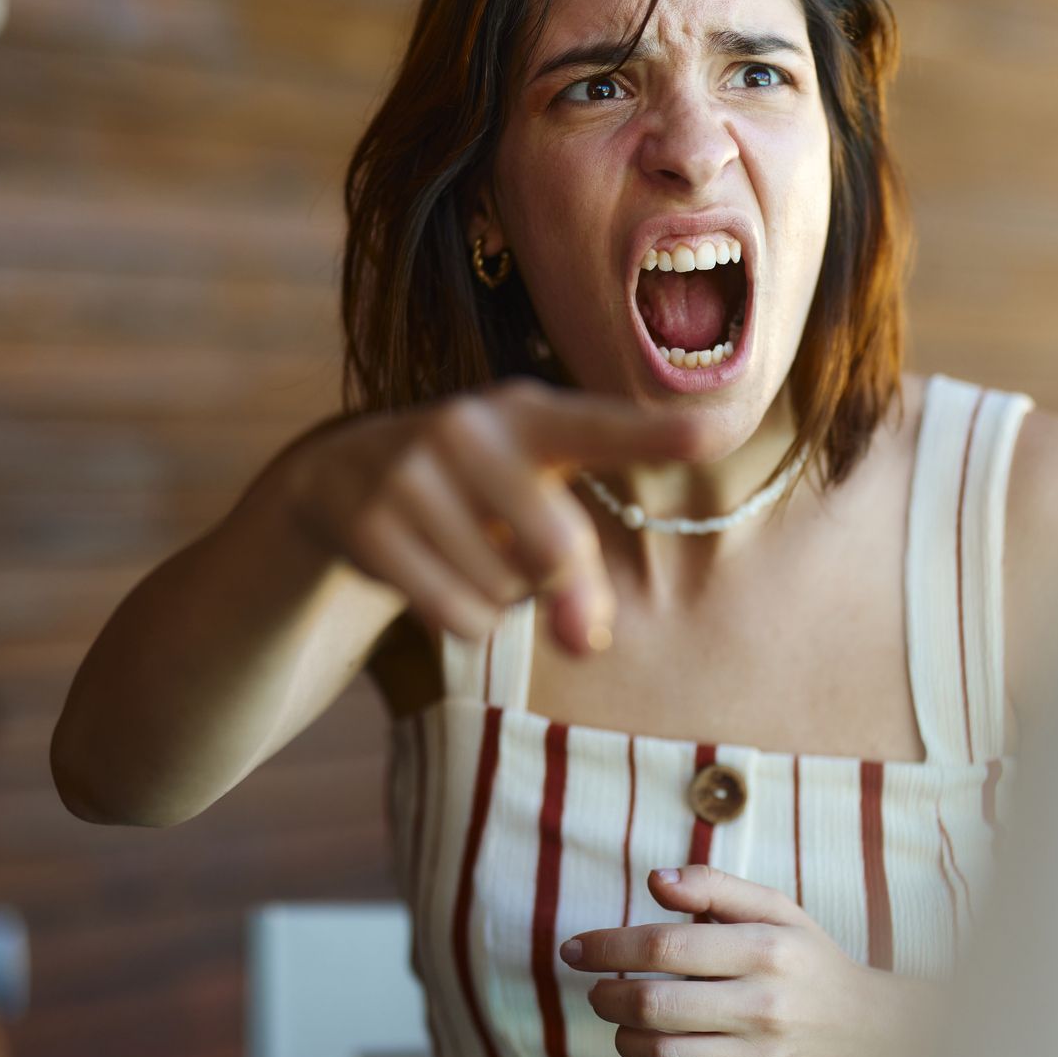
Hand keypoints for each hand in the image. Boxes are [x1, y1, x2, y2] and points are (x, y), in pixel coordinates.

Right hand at [276, 380, 702, 653]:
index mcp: (528, 413)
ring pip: (505, 595)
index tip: (717, 431)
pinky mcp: (371, 527)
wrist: (340, 477)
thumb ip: (583, 573)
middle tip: (540, 581)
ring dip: (500, 600)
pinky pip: (458, 618)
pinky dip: (462, 620)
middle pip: (557, 552)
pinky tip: (433, 575)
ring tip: (466, 554)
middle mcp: (467, 428)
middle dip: (559, 587)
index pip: (601, 427)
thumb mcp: (534, 503)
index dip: (658, 436)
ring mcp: (411, 474)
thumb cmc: (478, 493)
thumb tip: (584, 643)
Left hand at [561, 866, 940, 1056]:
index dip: (606, 947)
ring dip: (626, 1042)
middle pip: (654, 1005)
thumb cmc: (812, 965)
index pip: (664, 946)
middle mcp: (766, 1005)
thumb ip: (714, 887)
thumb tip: (654, 880)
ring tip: (628, 1028)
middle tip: (601, 993)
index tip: (574, 950)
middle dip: (608, 997)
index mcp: (766, 948)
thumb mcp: (777, 912)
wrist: (882, 1037)